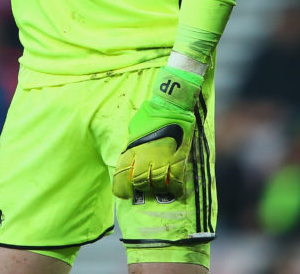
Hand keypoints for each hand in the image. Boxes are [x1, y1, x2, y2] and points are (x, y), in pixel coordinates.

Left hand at [112, 66, 200, 199]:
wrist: (171, 107)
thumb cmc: (149, 116)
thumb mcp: (133, 131)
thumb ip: (131, 147)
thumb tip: (130, 159)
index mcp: (131, 151)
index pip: (121, 177)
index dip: (121, 189)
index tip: (124, 192)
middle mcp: (145, 159)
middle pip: (139, 183)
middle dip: (140, 186)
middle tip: (143, 184)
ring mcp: (163, 161)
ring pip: (157, 185)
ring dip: (156, 187)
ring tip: (157, 183)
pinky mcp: (178, 162)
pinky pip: (176, 183)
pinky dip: (175, 189)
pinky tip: (174, 190)